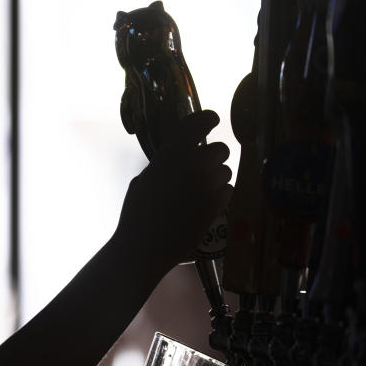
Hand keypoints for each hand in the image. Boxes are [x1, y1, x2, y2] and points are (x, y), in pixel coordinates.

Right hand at [115, 110, 233, 271]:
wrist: (143, 247)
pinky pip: (228, 190)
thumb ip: (165, 163)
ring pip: (226, 171)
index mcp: (171, 153)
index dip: (208, 119)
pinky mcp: (216, 205)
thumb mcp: (144, 180)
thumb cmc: (137, 214)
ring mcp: (207, 185)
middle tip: (201, 168)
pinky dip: (219, 195)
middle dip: (213, 157)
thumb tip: (180, 156)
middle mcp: (192, 164)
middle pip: (220, 149)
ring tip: (198, 192)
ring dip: (216, 178)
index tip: (211, 120)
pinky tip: (203, 204)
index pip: (199, 122)